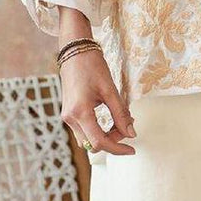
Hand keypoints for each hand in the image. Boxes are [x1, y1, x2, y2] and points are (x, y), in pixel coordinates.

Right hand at [57, 6, 136, 155]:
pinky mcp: (68, 113)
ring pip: (88, 139)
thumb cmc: (92, 66)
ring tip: (121, 121)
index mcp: (80, 112)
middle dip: (113, 140)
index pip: (99, 142)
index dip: (117, 148)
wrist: (75, 51)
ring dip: (105, 135)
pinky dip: (98, 129)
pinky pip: (84, 130)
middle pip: (93, 144)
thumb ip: (120, 113)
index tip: (132, 148)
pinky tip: (110, 118)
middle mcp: (70, 118)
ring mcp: (67, 116)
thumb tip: (131, 133)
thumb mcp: (110, 89)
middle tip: (128, 126)